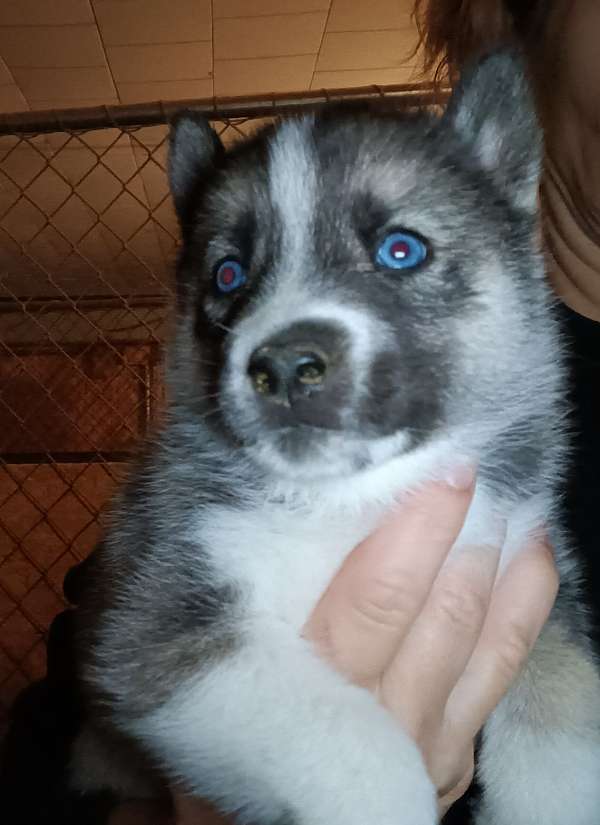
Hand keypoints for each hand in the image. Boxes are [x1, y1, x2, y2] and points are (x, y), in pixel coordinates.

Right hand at [113, 472, 558, 822]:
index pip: (377, 597)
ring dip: (507, 566)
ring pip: (486, 641)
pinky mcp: (453, 759)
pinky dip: (523, 612)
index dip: (418, 531)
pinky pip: (501, 675)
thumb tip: (305, 506)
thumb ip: (263, 602)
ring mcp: (427, 745)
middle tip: (475, 468)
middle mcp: (381, 719)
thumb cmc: (235, 738)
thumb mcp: (229, 674)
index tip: (442, 469)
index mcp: (312, 689)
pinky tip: (530, 563)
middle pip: (441, 613)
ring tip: (517, 504)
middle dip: (464, 534)